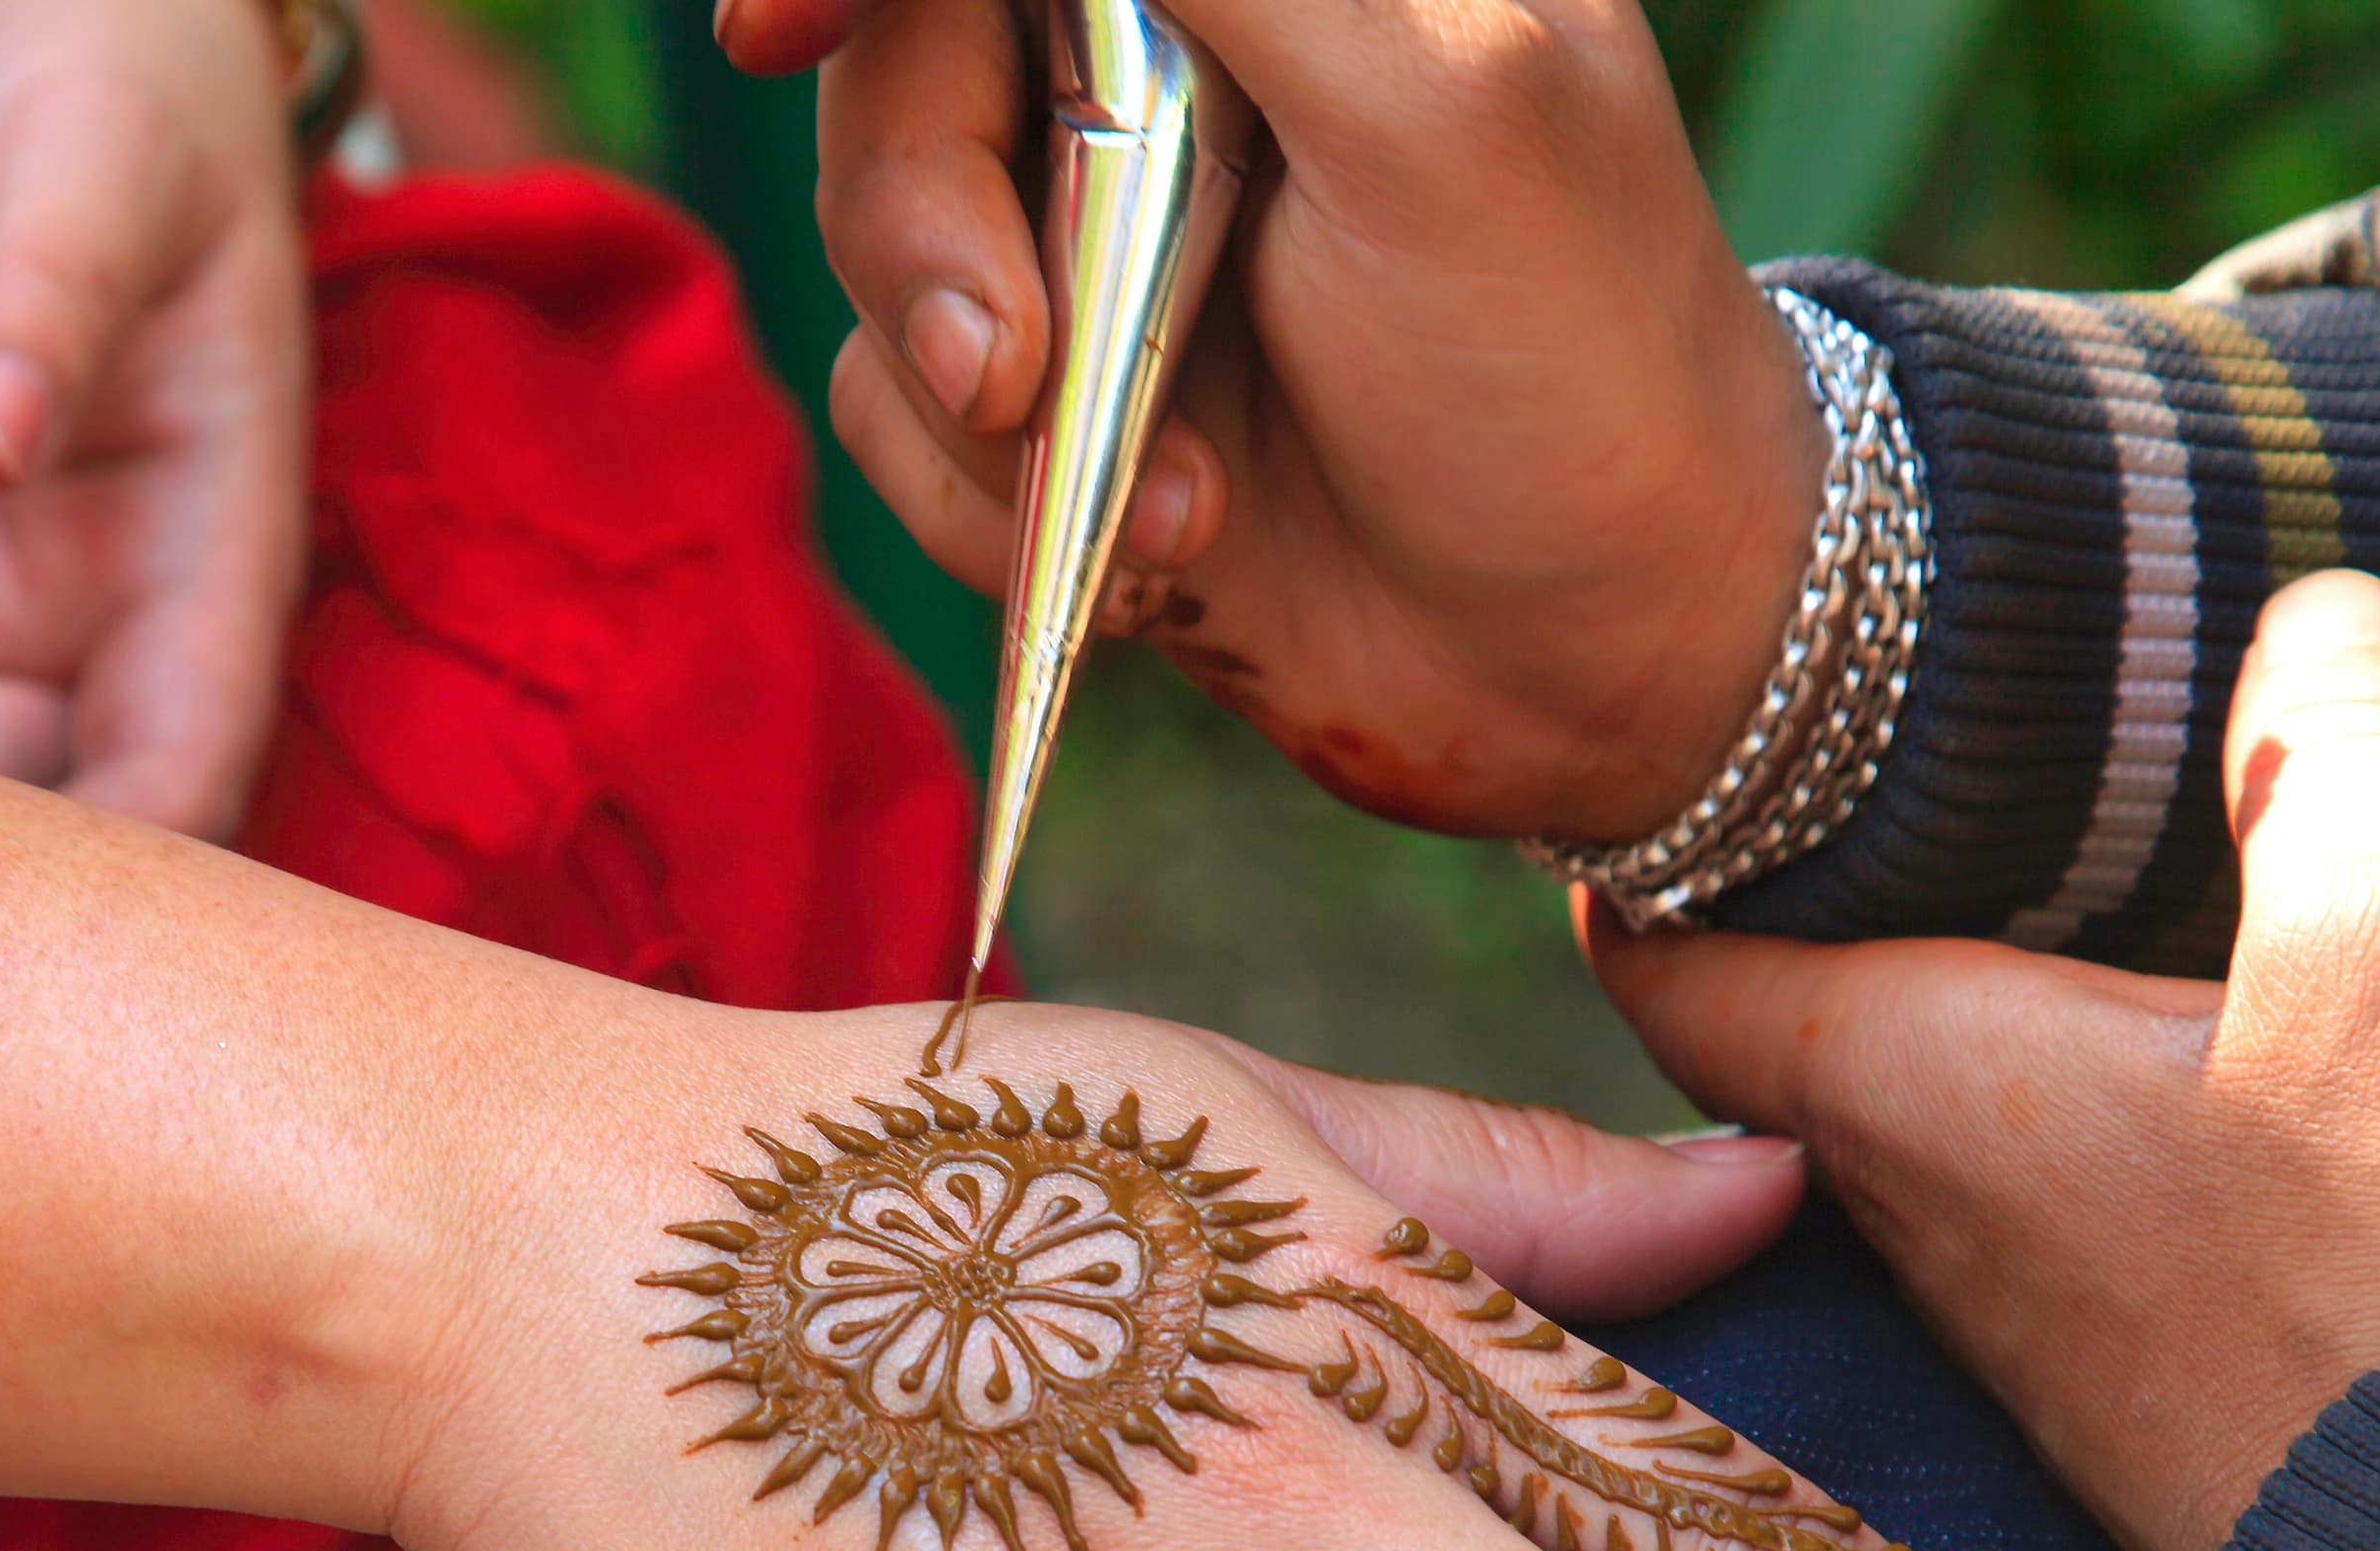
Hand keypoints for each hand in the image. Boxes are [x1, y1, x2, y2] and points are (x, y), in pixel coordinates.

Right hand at [723, 0, 1816, 837]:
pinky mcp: (1059, 402)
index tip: (772, 29)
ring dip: (985, 410)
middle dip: (928, 230)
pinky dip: (989, 510)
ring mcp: (1101, 237)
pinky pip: (896, 416)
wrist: (1607, 660)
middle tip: (1014, 371)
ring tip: (1180, 503)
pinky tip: (1158, 556)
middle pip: (899, 67)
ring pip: (876, 249)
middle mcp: (1171, 64)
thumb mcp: (1430, 101)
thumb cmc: (1570, 364)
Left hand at [1589, 572, 2379, 1550]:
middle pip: (1762, 1018)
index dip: (1632, 844)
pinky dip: (2024, 1088)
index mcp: (1896, 1078)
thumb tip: (2309, 606)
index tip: (1636, 747)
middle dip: (1778, 893)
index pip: (1656, 957)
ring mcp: (1991, 1296)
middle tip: (1819, 763)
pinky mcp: (2097, 1362)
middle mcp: (1897, 1197)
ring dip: (1910, 990)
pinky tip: (2126, 1039)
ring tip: (1975, 860)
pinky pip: (2007, 1184)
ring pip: (1887, 1105)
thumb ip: (2334, 757)